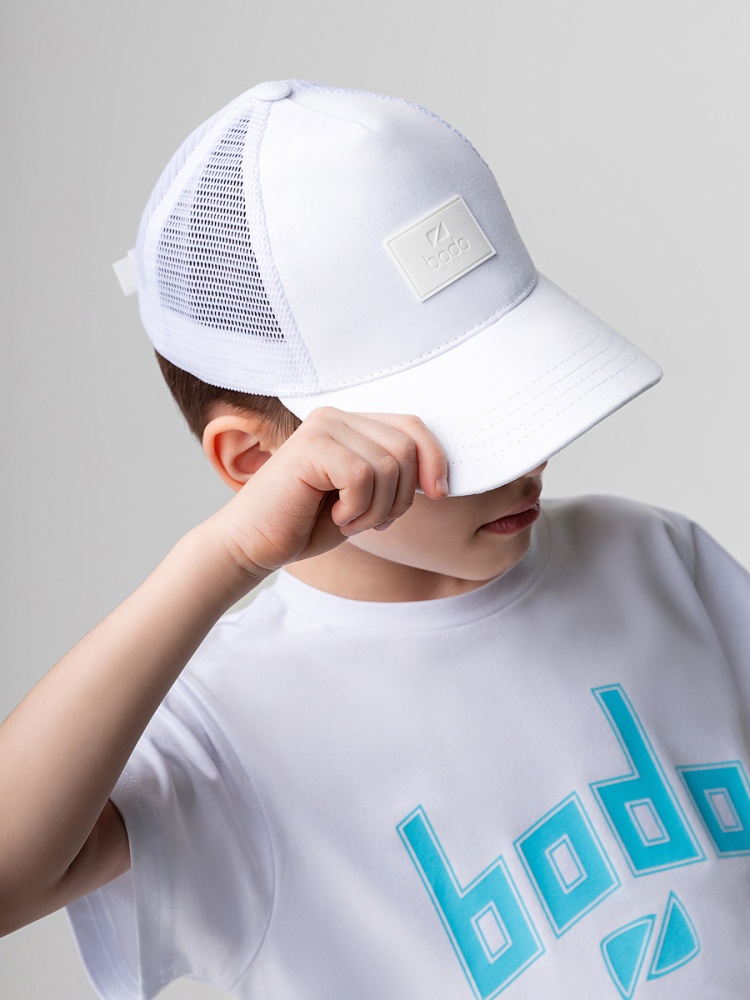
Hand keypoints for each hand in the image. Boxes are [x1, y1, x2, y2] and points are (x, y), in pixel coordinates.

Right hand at [209, 407, 448, 579]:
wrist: (254, 544)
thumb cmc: (306, 524)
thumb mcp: (364, 497)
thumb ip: (393, 475)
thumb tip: (440, 477)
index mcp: (351, 424)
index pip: (413, 427)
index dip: (435, 459)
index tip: (439, 494)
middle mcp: (336, 417)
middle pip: (406, 448)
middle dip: (402, 496)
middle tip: (373, 520)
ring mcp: (323, 428)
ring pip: (389, 466)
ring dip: (378, 508)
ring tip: (349, 521)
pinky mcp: (311, 446)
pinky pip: (363, 477)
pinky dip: (358, 509)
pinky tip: (335, 518)